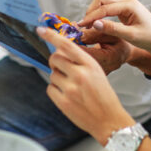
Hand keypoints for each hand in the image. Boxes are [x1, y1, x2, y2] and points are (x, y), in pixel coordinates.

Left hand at [37, 27, 132, 142]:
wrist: (109, 121)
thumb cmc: (104, 96)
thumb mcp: (97, 72)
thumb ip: (80, 62)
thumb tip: (59, 53)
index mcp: (90, 65)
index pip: (67, 45)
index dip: (52, 36)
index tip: (41, 30)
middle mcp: (80, 75)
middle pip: (55, 58)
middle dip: (55, 61)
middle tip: (62, 67)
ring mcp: (71, 89)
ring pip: (52, 74)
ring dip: (58, 78)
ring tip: (72, 86)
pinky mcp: (63, 103)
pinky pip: (50, 88)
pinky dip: (55, 90)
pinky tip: (67, 95)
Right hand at [80, 0, 150, 54]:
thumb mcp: (131, 36)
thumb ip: (112, 29)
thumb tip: (94, 24)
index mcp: (130, 5)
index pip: (104, 8)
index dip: (91, 17)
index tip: (81, 26)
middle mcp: (127, 0)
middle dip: (91, 10)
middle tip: (84, 25)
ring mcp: (126, 2)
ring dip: (95, 7)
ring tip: (89, 21)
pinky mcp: (124, 7)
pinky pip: (109, 2)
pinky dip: (100, 8)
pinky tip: (98, 19)